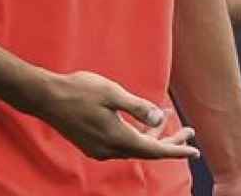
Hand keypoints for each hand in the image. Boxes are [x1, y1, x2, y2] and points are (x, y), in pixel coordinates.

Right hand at [30, 69, 200, 160]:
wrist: (46, 97)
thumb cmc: (80, 90)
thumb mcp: (114, 93)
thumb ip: (139, 108)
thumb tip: (160, 117)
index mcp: (118, 138)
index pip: (154, 150)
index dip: (176, 150)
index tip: (194, 151)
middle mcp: (109, 150)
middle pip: (146, 151)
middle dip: (169, 142)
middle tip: (188, 131)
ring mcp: (98, 149)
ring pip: (134, 147)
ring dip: (151, 136)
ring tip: (167, 119)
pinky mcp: (91, 144)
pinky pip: (122, 145)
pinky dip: (136, 135)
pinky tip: (142, 121)